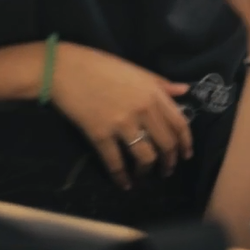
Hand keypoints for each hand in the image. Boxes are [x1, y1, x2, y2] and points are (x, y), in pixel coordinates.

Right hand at [50, 43, 194, 189]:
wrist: (64, 68)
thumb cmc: (100, 65)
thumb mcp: (135, 70)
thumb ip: (160, 84)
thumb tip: (184, 90)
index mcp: (153, 93)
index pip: (179, 123)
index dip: (185, 143)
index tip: (186, 155)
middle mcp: (143, 109)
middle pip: (165, 143)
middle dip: (169, 161)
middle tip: (166, 171)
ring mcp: (122, 123)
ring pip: (145, 156)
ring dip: (147, 171)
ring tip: (145, 176)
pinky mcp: (100, 134)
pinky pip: (115, 162)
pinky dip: (121, 177)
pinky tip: (124, 184)